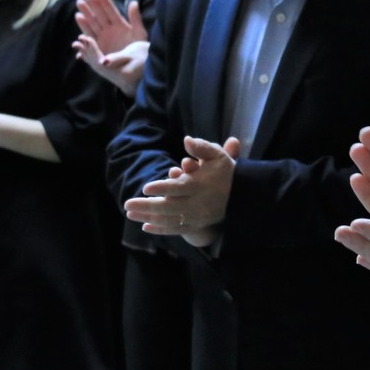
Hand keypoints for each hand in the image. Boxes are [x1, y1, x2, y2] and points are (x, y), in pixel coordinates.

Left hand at [73, 36, 147, 96]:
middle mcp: (109, 72)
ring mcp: (108, 71)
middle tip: (78, 39)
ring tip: (77, 43)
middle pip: (93, 59)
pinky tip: (83, 52)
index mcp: (114, 70)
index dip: (91, 48)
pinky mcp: (110, 69)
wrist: (152, 74)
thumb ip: (118, 59)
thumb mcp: (133, 58)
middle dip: (86, 48)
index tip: (85, 37)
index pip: (98, 58)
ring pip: (93, 60)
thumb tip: (103, 61)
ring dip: (85, 51)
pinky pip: (95, 62)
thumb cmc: (145, 62)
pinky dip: (88, 55)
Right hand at [75, 0, 148, 94]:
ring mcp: (102, 37)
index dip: (104, 2)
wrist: (133, 64)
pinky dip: (84, 33)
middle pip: (99, 15)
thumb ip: (135, 18)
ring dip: (85, 17)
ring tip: (79, 10)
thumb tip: (133, 2)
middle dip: (92, 6)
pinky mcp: (96, 46)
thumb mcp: (139, 33)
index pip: (111, 11)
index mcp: (119, 24)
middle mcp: (108, 29)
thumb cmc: (138, 48)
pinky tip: (79, 29)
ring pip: (92, 24)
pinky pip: (89, 38)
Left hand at [125, 136, 240, 238]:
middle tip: (127, 203)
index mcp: (200, 185)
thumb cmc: (225, 172)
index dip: (162, 188)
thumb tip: (186, 140)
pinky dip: (160, 229)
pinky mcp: (196, 224)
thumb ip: (202, 148)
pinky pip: (176, 229)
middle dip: (146, 206)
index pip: (178, 188)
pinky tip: (145, 226)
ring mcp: (196, 216)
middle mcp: (197, 203)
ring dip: (148, 217)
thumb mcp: (217, 156)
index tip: (145, 188)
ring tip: (130, 214)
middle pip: (169, 206)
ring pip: (169, 219)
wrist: (241, 196)